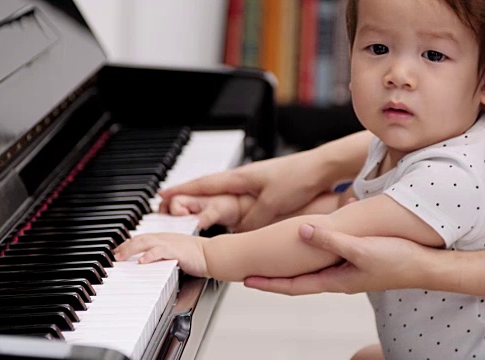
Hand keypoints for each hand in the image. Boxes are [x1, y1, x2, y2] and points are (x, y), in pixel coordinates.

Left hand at [113, 233, 208, 277]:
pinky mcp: (177, 251)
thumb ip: (163, 257)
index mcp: (165, 238)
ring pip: (146, 242)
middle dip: (125, 247)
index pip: (142, 238)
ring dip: (131, 249)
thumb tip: (149, 265)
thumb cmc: (197, 257)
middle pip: (140, 238)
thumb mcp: (176, 255)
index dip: (128, 244)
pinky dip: (150, 255)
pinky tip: (142, 261)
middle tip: (114, 256)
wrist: (212, 254)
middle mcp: (166, 238)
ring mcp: (171, 244)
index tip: (118, 252)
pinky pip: (160, 251)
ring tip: (121, 257)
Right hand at [158, 152, 328, 230]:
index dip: (181, 190)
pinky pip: (239, 202)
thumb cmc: (299, 178)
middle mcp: (244, 180)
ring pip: (222, 196)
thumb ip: (253, 220)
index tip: (162, 195)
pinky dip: (227, 208)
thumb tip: (239, 233)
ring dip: (205, 202)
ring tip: (188, 212)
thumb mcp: (272, 203)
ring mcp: (253, 185)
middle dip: (186, 197)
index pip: (204, 184)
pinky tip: (226, 216)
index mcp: (241, 178)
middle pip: (208, 189)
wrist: (322, 169)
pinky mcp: (265, 192)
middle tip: (167, 206)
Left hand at [243, 224, 432, 294]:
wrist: (426, 265)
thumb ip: (331, 240)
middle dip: (275, 276)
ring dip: (293, 264)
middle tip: (253, 271)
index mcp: (336, 280)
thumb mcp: (361, 249)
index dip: (269, 284)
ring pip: (312, 268)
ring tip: (274, 257)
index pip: (294, 286)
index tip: (247, 280)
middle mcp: (339, 277)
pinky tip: (314, 237)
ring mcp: (348, 270)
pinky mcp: (358, 260)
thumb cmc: (398, 262)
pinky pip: (329, 256)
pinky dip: (315, 250)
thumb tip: (302, 231)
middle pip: (299, 279)